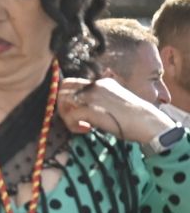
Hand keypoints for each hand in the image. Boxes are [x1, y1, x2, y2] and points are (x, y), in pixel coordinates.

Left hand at [60, 77, 175, 142]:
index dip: (69, 97)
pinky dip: (72, 125)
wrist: (149, 123)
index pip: (73, 82)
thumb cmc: (136, 118)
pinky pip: (69, 115)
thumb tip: (82, 110)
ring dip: (66, 116)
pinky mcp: (90, 108)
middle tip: (74, 119)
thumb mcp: (116, 101)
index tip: (77, 112)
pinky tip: (86, 130)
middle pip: (63, 88)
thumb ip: (100, 100)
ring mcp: (92, 96)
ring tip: (81, 126)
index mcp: (103, 82)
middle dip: (62, 105)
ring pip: (62, 100)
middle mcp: (95, 85)